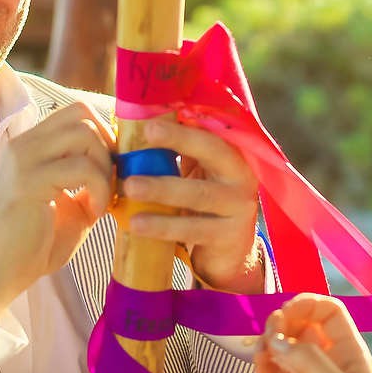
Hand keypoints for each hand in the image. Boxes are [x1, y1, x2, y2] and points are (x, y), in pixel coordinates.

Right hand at [0, 101, 114, 314]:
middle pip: (82, 114)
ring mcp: (24, 159)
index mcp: (32, 145)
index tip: (114, 168)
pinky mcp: (29, 181)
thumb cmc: (38, 240)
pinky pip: (83, 167)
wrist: (2, 272)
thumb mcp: (74, 202)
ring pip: (85, 134)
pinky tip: (95, 213)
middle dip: (108, 146)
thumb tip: (127, 163)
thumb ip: (93, 178)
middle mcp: (24, 144)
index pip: (76, 112)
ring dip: (105, 167)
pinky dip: (100, 188)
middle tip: (112, 182)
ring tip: (102, 199)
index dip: (104, 133)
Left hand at [120, 118, 262, 293]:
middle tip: (148, 133)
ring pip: (198, 194)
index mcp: (233, 155)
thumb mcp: (198, 174)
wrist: (230, 253)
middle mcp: (241, 176)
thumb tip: (135, 128)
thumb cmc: (205, 205)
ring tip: (130, 187)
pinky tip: (137, 225)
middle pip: (214, 152)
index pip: (210, 132)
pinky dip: (163, 226)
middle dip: (181, 139)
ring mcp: (239, 207)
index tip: (155, 119)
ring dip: (162, 189)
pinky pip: (192, 229)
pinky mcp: (228, 236)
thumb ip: (179, 152)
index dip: (185, 125)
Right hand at [255, 294, 371, 372]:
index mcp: (350, 353)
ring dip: (271, 342)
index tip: (284, 310)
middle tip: (270, 335)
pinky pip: (276, 370)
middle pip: (304, 325)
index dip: (308, 304)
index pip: (330, 312)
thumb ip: (309, 359)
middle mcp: (331, 361)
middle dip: (285, 322)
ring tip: (262, 353)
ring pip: (287, 346)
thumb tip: (278, 340)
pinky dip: (265, 363)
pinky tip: (260, 367)